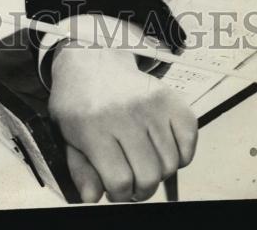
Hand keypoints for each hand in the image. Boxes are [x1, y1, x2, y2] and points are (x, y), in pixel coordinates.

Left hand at [48, 42, 197, 202]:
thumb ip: (79, 168)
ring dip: (159, 172)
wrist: (92, 59)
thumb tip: (92, 198)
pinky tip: (161, 149)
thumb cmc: (78, 101)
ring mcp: (150, 104)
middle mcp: (124, 113)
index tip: (114, 189)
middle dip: (140, 189)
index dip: (119, 194)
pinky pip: (189, 141)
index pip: (120, 181)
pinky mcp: (170, 98)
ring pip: (170, 164)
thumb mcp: (66, 133)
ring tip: (142, 161)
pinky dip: (181, 154)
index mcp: (93, 125)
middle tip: (131, 180)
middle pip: (149, 176)